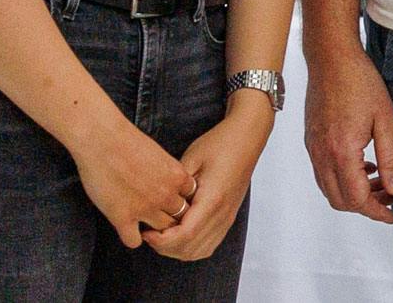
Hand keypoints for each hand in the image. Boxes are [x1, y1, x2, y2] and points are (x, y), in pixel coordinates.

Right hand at [72, 119, 196, 248]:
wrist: (101, 138)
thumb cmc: (126, 140)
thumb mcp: (158, 154)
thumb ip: (167, 173)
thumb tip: (170, 184)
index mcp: (177, 177)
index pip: (191, 200)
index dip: (180, 202)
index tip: (171, 201)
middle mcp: (165, 195)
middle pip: (180, 218)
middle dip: (172, 218)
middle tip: (160, 217)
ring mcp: (145, 208)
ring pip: (161, 232)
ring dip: (155, 231)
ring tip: (146, 227)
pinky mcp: (123, 218)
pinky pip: (134, 241)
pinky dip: (132, 238)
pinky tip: (127, 228)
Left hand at [145, 97, 271, 260]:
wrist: (245, 139)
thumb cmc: (219, 144)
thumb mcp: (190, 159)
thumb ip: (175, 186)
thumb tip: (157, 206)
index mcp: (212, 199)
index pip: (185, 235)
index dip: (162, 240)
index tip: (146, 232)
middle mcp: (222, 214)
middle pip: (190, 249)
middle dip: (165, 248)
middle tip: (149, 234)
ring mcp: (227, 218)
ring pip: (199, 252)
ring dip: (177, 250)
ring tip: (161, 235)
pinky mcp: (228, 218)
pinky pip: (208, 245)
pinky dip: (191, 248)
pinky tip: (178, 236)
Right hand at [304, 48, 392, 222]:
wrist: (331, 58)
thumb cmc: (361, 82)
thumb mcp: (386, 119)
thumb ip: (391, 157)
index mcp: (342, 151)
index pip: (357, 198)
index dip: (377, 211)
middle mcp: (322, 154)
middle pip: (340, 200)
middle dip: (366, 205)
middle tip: (389, 196)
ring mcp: (313, 148)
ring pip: (329, 189)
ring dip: (353, 193)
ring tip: (379, 179)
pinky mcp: (311, 141)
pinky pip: (323, 173)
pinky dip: (342, 179)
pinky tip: (363, 164)